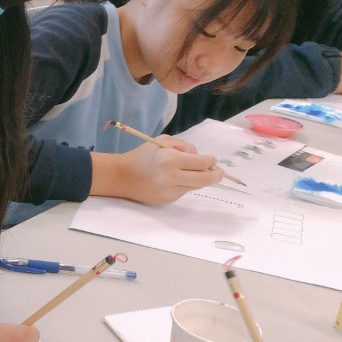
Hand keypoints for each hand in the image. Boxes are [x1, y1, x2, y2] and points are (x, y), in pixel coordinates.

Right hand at [92, 137, 221, 205]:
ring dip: (199, 179)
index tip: (212, 160)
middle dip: (216, 175)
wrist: (121, 176)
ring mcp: (169, 191)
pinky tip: (173, 180)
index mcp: (170, 160)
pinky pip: (183, 191)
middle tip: (220, 172)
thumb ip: (185, 147)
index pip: (202, 162)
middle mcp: (171, 177)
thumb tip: (203, 159)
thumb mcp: (163, 141)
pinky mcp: (167, 200)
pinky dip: (184, 185)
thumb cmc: (142, 155)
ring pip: (196, 186)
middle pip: (205, 179)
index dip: (211, 161)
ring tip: (193, 172)